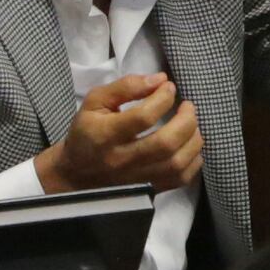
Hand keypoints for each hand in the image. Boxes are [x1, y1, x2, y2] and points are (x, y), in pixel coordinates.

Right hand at [43, 71, 203, 194]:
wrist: (76, 173)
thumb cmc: (87, 132)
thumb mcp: (95, 101)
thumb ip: (126, 86)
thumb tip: (160, 80)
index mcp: (105, 134)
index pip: (143, 117)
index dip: (163, 99)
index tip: (168, 88)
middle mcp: (122, 160)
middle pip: (165, 143)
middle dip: (186, 121)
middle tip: (188, 107)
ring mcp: (137, 178)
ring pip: (176, 164)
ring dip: (193, 140)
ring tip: (192, 125)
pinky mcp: (148, 189)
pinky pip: (179, 180)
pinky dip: (193, 162)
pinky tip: (189, 146)